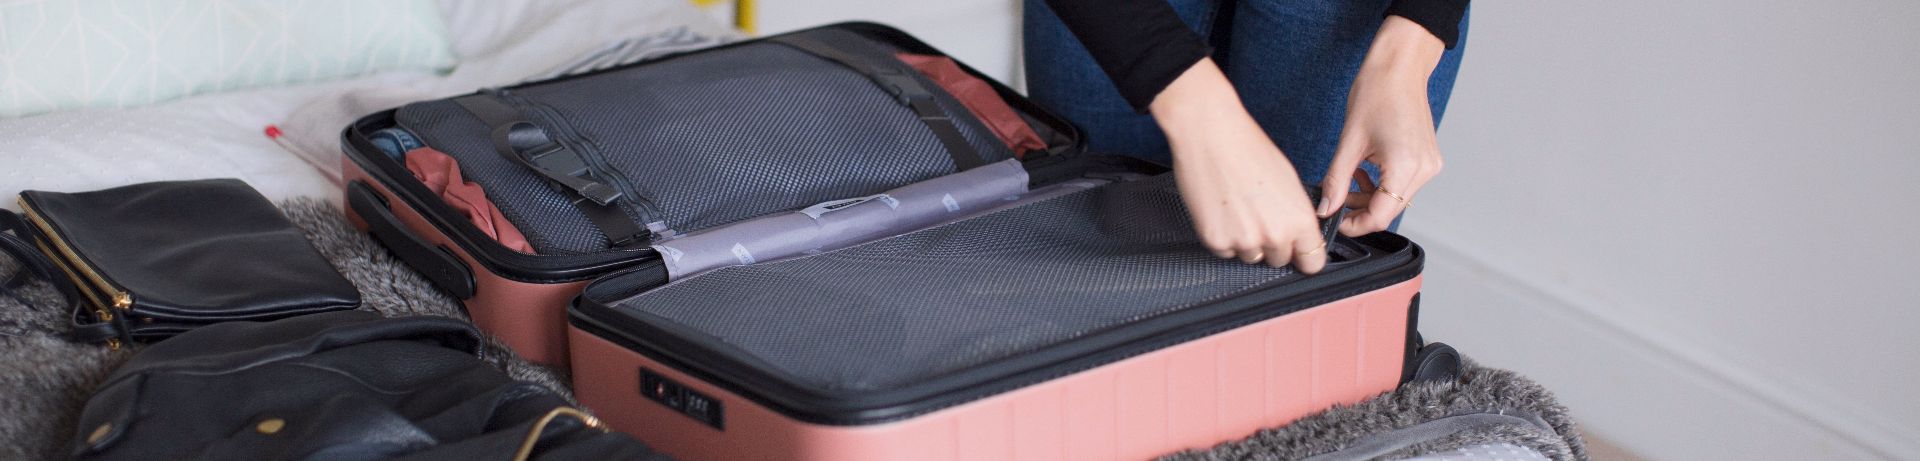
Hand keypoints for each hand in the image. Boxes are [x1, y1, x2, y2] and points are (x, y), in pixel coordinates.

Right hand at [1152, 58, 1327, 272]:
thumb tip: (1297, 233)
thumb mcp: (1289, 181)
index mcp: (1300, 220)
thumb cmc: (1249, 148)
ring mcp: (1244, 241)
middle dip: (1272, 244)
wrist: (1210, 134)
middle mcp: (1275, 235)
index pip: (1313, 262)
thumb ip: (1296, 214)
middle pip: (1279, 260)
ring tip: (1237, 208)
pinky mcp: (1215, 240)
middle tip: (1258, 216)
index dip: (1304, 255)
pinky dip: (1223, 236)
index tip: (1297, 251)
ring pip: (1251, 256)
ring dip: (1245, 240)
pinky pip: (1224, 251)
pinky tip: (1221, 209)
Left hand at [1318, 16, 1447, 235]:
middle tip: (1335, 199)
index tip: (1336, 220)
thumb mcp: (1349, 141)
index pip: (1381, 215)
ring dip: (1370, 196)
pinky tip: (1365, 171)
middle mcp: (1424, 169)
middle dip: (1360, 209)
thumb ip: (1336, 180)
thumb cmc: (1377, 92)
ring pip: (1396, 199)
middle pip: (1390, 209)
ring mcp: (1429, 164)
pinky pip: (1403, 184)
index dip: (1356, 224)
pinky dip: (1382, 184)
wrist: (1400, 67)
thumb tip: (1326, 207)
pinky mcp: (1428, 159)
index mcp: (1406, 166)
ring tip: (1348, 179)